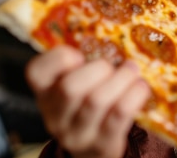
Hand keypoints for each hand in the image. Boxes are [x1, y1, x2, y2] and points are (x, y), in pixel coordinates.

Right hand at [26, 45, 150, 157]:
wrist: (95, 149)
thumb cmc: (89, 103)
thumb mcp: (77, 83)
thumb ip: (84, 63)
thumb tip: (115, 32)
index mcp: (45, 92)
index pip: (36, 72)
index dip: (58, 58)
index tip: (79, 55)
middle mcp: (55, 116)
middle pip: (70, 88)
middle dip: (98, 69)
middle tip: (113, 65)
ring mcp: (78, 134)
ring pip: (96, 100)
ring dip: (121, 79)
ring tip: (133, 71)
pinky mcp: (103, 144)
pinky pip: (119, 115)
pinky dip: (134, 96)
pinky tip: (140, 87)